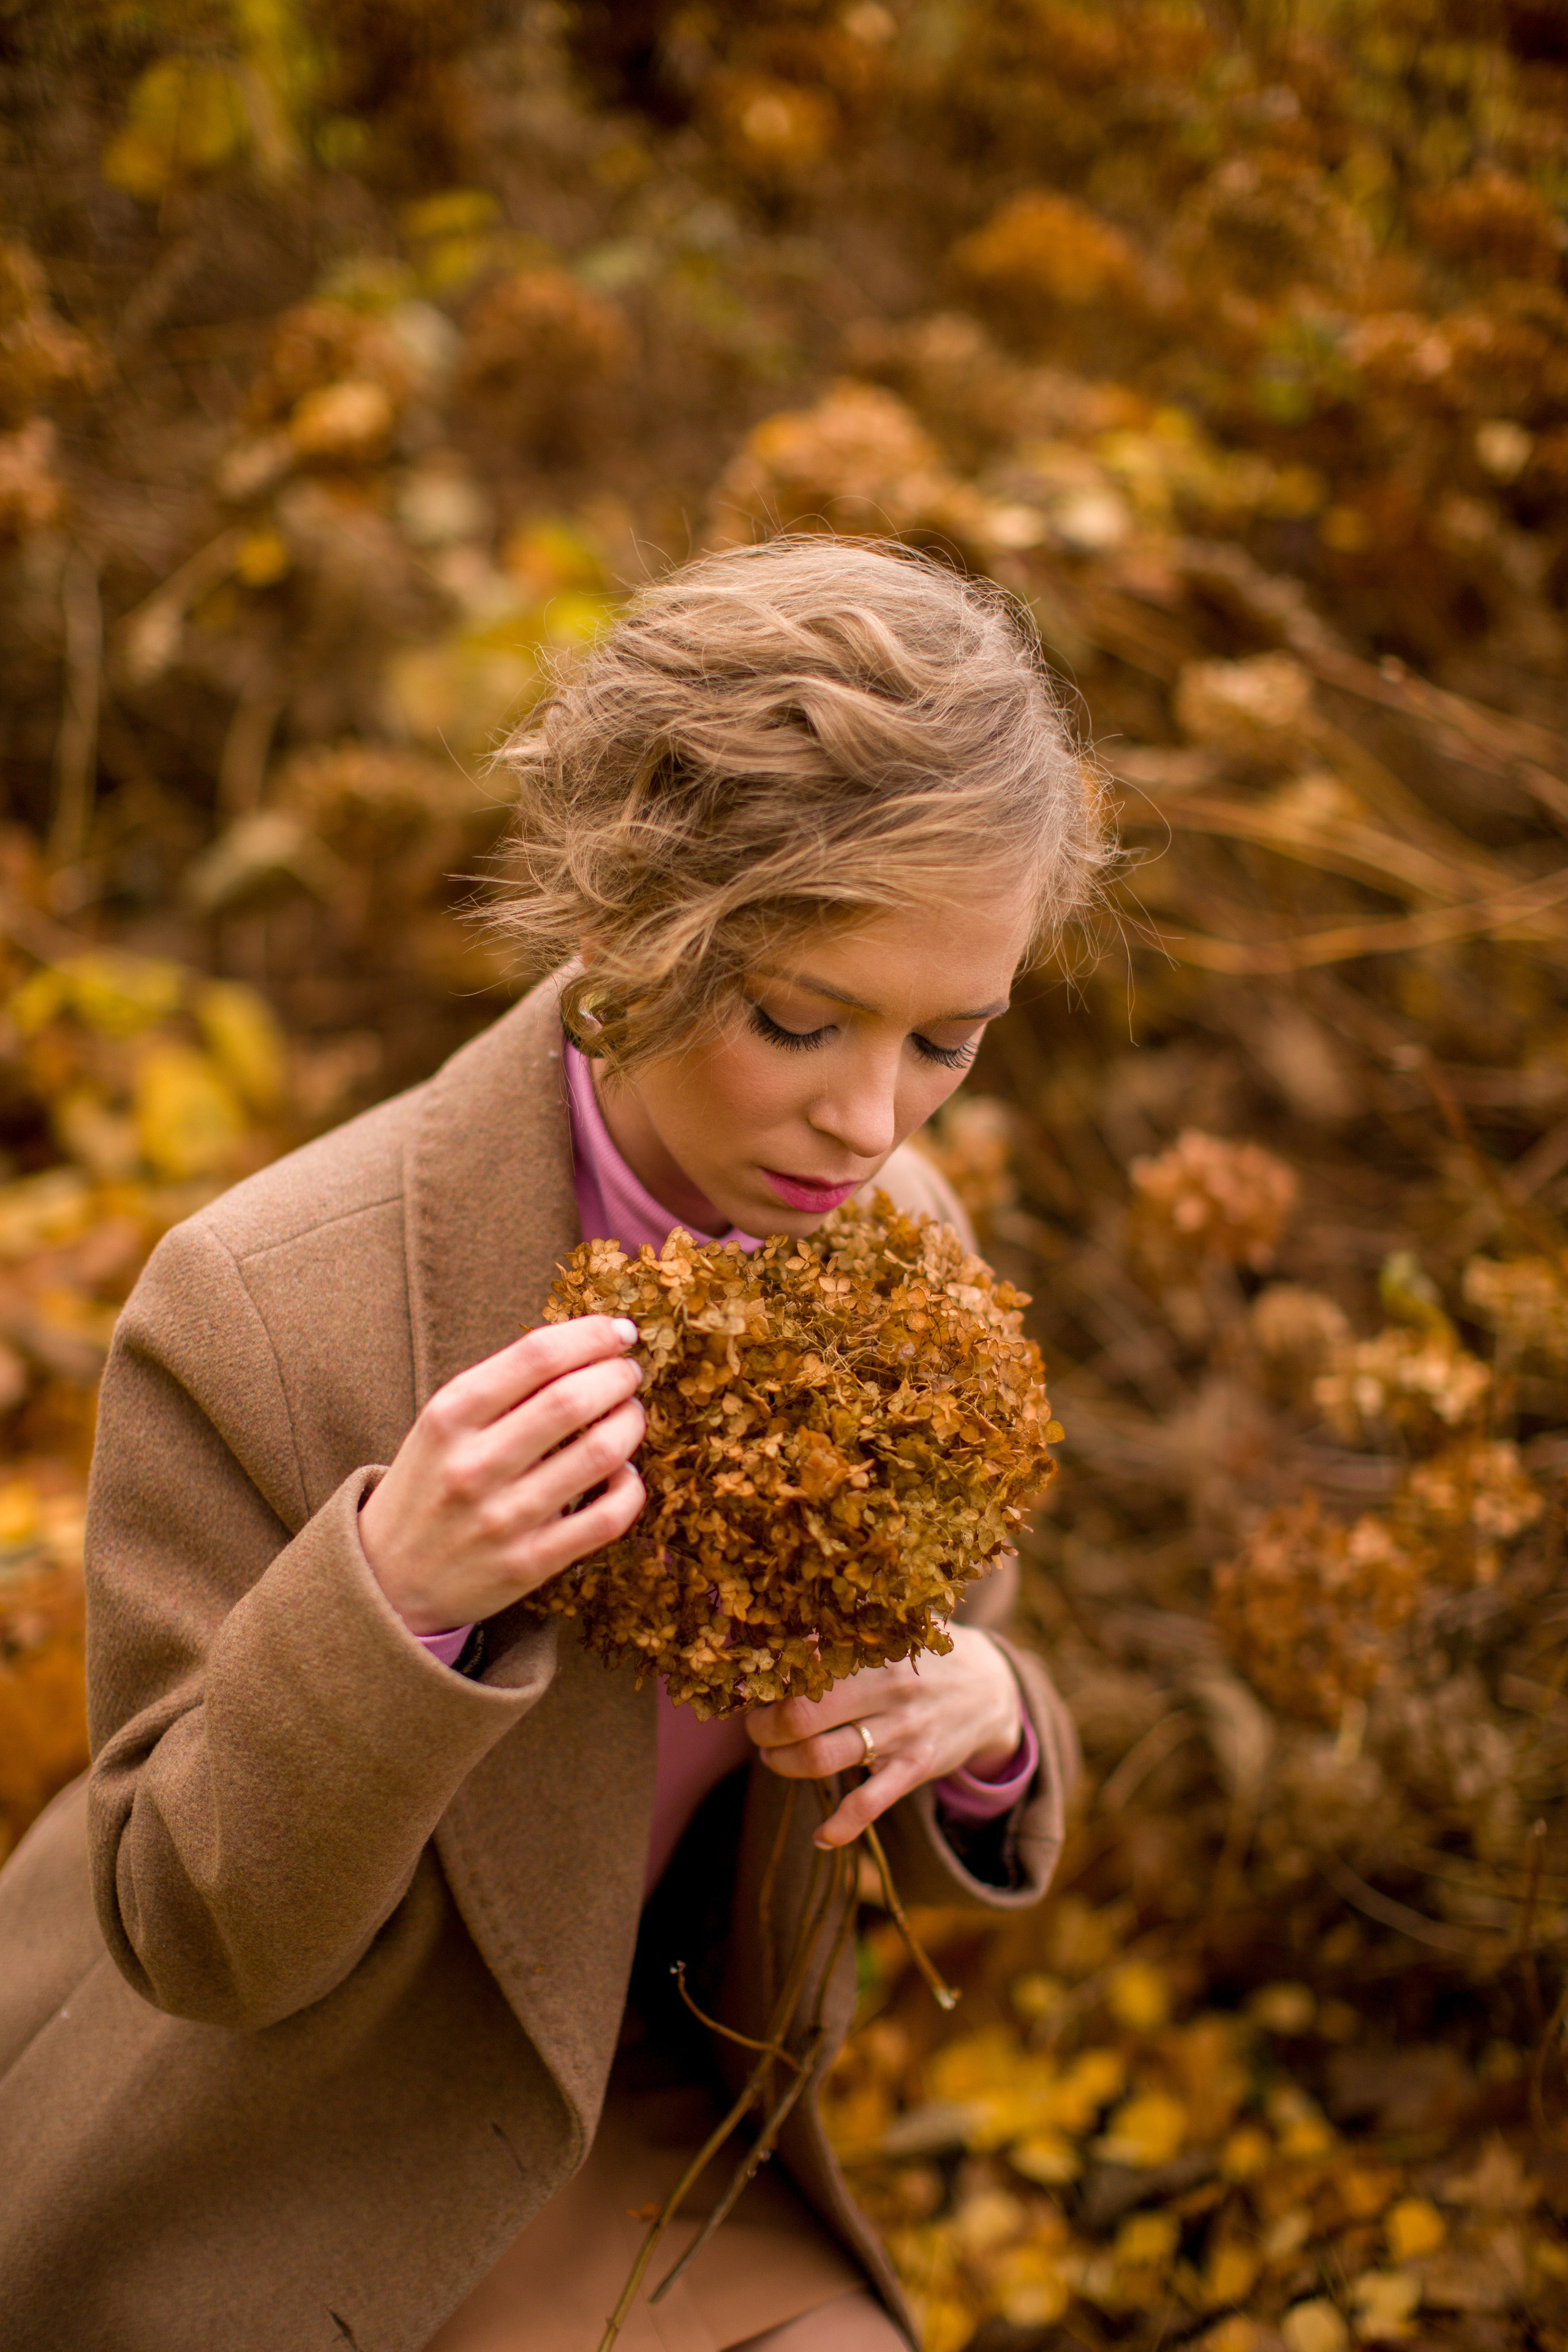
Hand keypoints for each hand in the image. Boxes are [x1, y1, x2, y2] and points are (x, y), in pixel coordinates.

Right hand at [359, 1317, 645, 1634]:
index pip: (536, 1355)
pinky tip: (622, 1473)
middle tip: (628, 1372)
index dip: (591, 1335)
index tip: (619, 1331)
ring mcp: (503, 1518)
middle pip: (572, 1400)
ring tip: (628, 1414)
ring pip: (599, 1454)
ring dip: (630, 1423)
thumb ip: (503, 1385)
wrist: (387, 1581)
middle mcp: (474, 1465)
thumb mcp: (441, 1424)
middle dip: (617, 1375)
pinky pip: (608, 1517)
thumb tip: (587, 1345)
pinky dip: (630, 1486)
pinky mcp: (530, 1563)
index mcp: (450, 1416)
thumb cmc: (428, 1485)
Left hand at [744, 1628, 1022, 1849]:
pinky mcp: (914, 1767)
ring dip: (783, 1764)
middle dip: (764, 1728)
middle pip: (800, 1716)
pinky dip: (839, 1827)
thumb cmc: (921, 1656)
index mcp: (870, 1649)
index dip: (767, 1680)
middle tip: (757, 1728)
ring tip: (774, 1757)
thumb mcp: (889, 1630)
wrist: (991, 1687)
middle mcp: (883, 1689)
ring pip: (820, 1758)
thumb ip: (842, 1627)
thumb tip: (778, 1627)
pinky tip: (821, 1836)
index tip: (753, 1686)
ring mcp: (900, 1731)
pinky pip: (868, 1804)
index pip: (801, 1665)